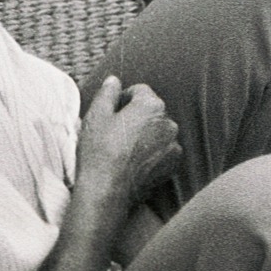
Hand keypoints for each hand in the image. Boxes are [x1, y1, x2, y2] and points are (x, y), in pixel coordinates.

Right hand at [75, 75, 180, 209]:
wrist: (107, 191)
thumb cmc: (98, 152)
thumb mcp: (96, 117)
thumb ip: (107, 93)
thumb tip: (114, 80)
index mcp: (152, 105)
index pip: (139, 91)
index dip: (122, 100)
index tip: (110, 115)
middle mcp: (169, 122)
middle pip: (151, 111)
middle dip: (136, 118)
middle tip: (114, 134)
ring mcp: (174, 144)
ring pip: (158, 131)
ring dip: (145, 135)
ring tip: (123, 151)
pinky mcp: (173, 163)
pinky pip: (163, 150)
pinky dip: (152, 153)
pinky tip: (133, 162)